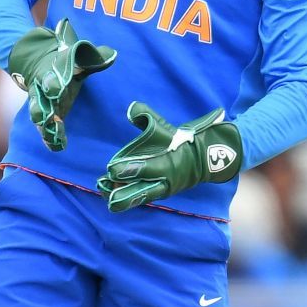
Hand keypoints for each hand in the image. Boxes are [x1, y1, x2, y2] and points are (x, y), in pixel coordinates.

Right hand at [7, 19, 116, 151]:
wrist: (42, 64)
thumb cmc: (70, 61)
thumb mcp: (80, 56)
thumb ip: (94, 57)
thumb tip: (111, 55)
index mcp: (53, 70)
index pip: (52, 75)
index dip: (54, 82)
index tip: (56, 89)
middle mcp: (44, 87)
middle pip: (39, 98)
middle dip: (41, 107)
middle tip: (45, 117)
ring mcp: (43, 103)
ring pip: (40, 114)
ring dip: (46, 126)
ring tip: (52, 137)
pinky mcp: (47, 115)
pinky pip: (46, 127)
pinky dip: (50, 137)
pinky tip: (56, 147)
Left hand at [95, 101, 244, 212]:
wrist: (202, 161)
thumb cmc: (179, 142)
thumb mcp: (166, 128)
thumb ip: (147, 116)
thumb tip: (132, 109)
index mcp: (167, 164)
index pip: (146, 169)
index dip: (128, 170)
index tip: (111, 169)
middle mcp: (163, 181)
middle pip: (141, 192)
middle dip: (123, 193)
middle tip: (106, 189)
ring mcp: (161, 190)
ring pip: (138, 198)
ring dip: (121, 197)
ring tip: (104, 192)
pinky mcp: (157, 193)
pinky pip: (139, 197)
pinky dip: (125, 197)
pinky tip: (109, 193)